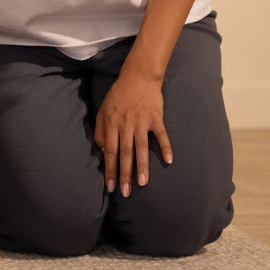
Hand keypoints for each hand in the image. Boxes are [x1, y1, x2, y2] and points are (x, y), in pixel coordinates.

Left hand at [93, 69, 172, 197]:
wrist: (138, 76)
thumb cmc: (119, 95)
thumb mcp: (103, 109)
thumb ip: (100, 130)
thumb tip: (100, 150)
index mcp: (111, 123)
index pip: (109, 151)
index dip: (110, 169)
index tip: (110, 186)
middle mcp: (126, 124)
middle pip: (124, 152)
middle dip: (124, 174)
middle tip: (125, 193)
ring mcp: (142, 121)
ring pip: (141, 147)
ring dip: (142, 165)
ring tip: (142, 182)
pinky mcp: (156, 118)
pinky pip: (162, 135)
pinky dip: (166, 147)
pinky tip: (169, 160)